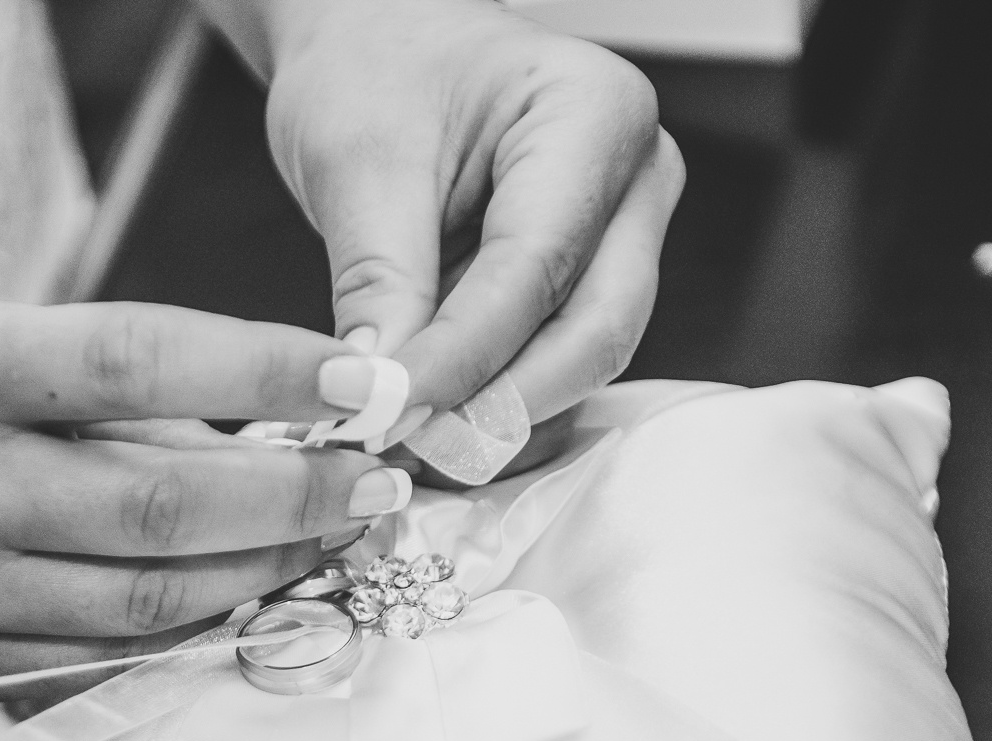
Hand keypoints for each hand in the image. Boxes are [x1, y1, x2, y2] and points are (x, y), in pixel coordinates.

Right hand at [0, 284, 414, 681]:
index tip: (361, 376)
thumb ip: (91, 385)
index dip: (261, 367)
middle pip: (159, 505)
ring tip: (336, 540)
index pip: (132, 357)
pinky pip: (94, 661)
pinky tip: (246, 600)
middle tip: (382, 482)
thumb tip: (271, 426)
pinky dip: (187, 634)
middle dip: (298, 496)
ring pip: (142, 603)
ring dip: (264, 572)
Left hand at [208, 0, 685, 425]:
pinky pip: (558, 365)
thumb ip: (378, 284)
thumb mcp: (357, 163)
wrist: (379, 47)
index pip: (536, 266)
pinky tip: (433, 426)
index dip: (464, 356)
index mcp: (592, 114)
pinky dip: (497, 405)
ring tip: (410, 442)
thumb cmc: (377, 68)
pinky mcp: (590, 285)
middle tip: (411, 443)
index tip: (391, 408)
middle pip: (595, 328)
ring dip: (499, 416)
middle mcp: (635, 178)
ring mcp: (624, 237)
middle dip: (501, 401)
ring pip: (583, 360)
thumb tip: (381, 395)